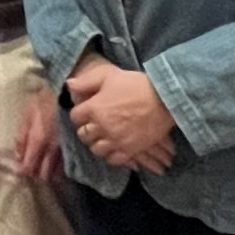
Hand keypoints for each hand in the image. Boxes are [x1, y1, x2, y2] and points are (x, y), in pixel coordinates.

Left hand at [14, 84, 64, 184]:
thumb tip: (17, 156)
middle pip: (44, 174)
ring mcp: (67, 149)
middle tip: (33, 170)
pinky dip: (62, 168)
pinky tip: (59, 165)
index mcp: (38, 140)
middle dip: (37, 174)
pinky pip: (69, 164)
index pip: (29, 167)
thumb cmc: (46, 100)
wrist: (71, 91)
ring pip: (58, 172)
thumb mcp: (28, 114)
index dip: (24, 171)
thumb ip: (22, 136)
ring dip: (50, 173)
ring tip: (45, 168)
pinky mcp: (78, 147)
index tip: (22, 171)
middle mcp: (53, 149)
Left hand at [64, 59, 176, 173]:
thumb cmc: (137, 85)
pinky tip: (115, 147)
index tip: (87, 112)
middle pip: (83, 135)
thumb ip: (87, 81)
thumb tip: (69, 85)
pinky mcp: (129, 150)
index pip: (75, 117)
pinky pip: (112, 159)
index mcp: (94, 108)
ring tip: (105, 137)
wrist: (164, 99)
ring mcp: (115, 140)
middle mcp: (101, 126)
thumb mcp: (110, 75)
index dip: (80, 114)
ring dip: (98, 143)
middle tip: (95, 125)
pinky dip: (111, 155)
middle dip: (87, 129)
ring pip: (96, 149)